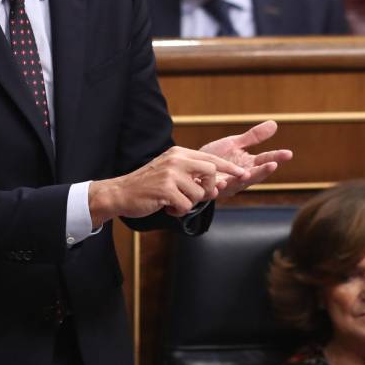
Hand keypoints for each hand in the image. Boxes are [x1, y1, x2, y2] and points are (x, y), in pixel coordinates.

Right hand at [88, 146, 248, 224]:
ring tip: (173, 201)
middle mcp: (177, 160)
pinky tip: (166, 207)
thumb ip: (191, 175)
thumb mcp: (170, 172)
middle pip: (211, 173)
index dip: (229, 168)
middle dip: (209, 189)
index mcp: (179, 154)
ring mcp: (171, 174)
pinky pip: (186, 205)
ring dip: (188, 203)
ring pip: (199, 193)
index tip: (243, 174)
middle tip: (197, 197)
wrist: (121, 192)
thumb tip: (218, 186)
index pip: (210, 158)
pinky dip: (178, 211)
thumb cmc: (147, 186)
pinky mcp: (166, 189)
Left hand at [198, 120, 292, 198]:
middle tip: (273, 165)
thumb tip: (275, 124)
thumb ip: (253, 137)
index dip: (276, 158)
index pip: (265, 160)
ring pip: (236, 184)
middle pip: (255, 175)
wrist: (192, 168)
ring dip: (241, 180)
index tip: (288, 154)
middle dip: (263, 171)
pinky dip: (218, 188)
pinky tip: (220, 184)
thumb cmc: (216, 157)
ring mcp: (227, 186)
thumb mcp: (235, 144)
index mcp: (248, 165)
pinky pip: (214, 191)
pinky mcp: (211, 191)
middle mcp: (240, 178)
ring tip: (247, 174)